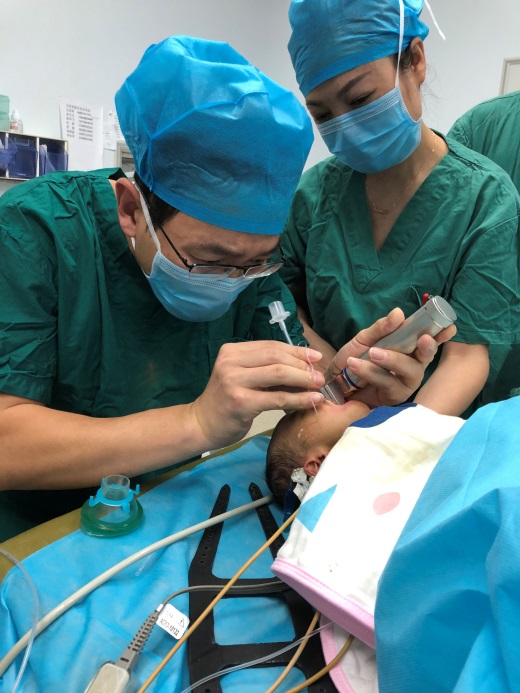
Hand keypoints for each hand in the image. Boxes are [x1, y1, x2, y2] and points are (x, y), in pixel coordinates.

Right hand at [191, 341, 324, 448]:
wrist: (202, 424)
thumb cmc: (226, 401)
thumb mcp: (242, 378)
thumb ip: (266, 369)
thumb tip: (304, 366)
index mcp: (232, 351)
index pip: (270, 346)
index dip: (296, 351)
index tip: (315, 357)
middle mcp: (231, 362)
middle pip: (276, 357)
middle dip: (302, 365)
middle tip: (320, 375)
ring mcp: (233, 381)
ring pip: (278, 374)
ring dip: (303, 379)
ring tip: (319, 385)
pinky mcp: (240, 402)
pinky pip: (277, 398)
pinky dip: (298, 399)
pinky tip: (312, 401)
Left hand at [324, 308, 456, 407]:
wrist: (333, 383)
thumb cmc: (354, 359)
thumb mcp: (364, 339)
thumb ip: (381, 328)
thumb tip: (399, 313)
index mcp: (408, 348)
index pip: (429, 340)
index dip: (441, 334)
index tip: (449, 327)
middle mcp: (412, 365)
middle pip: (426, 357)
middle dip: (427, 348)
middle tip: (424, 339)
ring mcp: (405, 383)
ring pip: (410, 371)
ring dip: (392, 360)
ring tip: (372, 352)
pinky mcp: (394, 398)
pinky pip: (388, 384)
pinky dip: (372, 372)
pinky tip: (355, 364)